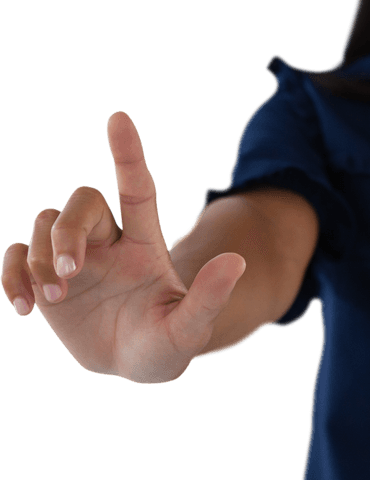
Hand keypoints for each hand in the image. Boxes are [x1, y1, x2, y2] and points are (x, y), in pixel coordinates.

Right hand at [2, 111, 246, 383]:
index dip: (127, 153)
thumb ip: (209, 298)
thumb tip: (237, 262)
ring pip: (45, 223)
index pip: (137, 186)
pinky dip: (11, 276)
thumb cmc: (168, 344)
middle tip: (68, 278)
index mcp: (145, 243)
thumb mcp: (190, 331)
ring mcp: (76, 257)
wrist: (135, 363)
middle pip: (81, 203)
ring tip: (51, 302)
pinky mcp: (45, 278)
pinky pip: (17, 255)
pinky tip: (23, 307)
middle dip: (67, 233)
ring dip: (40, 260)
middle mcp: (110, 240)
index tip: (118, 117)